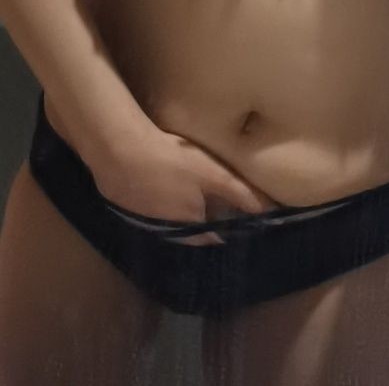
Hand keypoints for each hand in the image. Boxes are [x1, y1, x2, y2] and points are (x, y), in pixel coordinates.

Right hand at [83, 119, 280, 246]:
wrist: (119, 151)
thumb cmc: (172, 162)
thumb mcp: (212, 174)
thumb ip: (240, 194)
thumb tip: (269, 211)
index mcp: (190, 228)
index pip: (216, 236)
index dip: (228, 226)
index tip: (236, 215)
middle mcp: (168, 233)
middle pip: (193, 229)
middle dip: (204, 216)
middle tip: (212, 196)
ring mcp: (144, 221)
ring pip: (171, 220)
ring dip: (180, 209)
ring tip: (186, 188)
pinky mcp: (127, 207)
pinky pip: (151, 209)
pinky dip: (160, 200)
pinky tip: (161, 181)